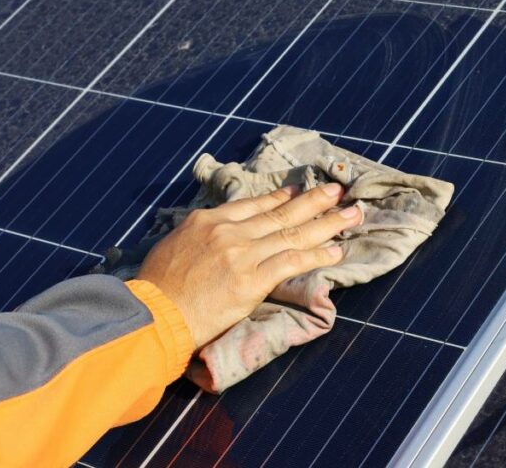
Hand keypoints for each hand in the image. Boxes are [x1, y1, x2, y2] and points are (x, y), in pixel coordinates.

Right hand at [136, 182, 361, 348]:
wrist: (153, 315)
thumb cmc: (156, 289)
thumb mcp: (173, 247)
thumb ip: (198, 237)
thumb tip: (210, 238)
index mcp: (207, 221)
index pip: (253, 204)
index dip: (280, 198)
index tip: (298, 192)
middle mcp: (228, 231)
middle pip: (280, 212)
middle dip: (314, 200)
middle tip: (338, 190)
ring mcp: (242, 254)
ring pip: (293, 233)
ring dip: (328, 222)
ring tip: (352, 214)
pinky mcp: (252, 280)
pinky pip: (293, 262)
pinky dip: (317, 255)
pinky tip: (336, 250)